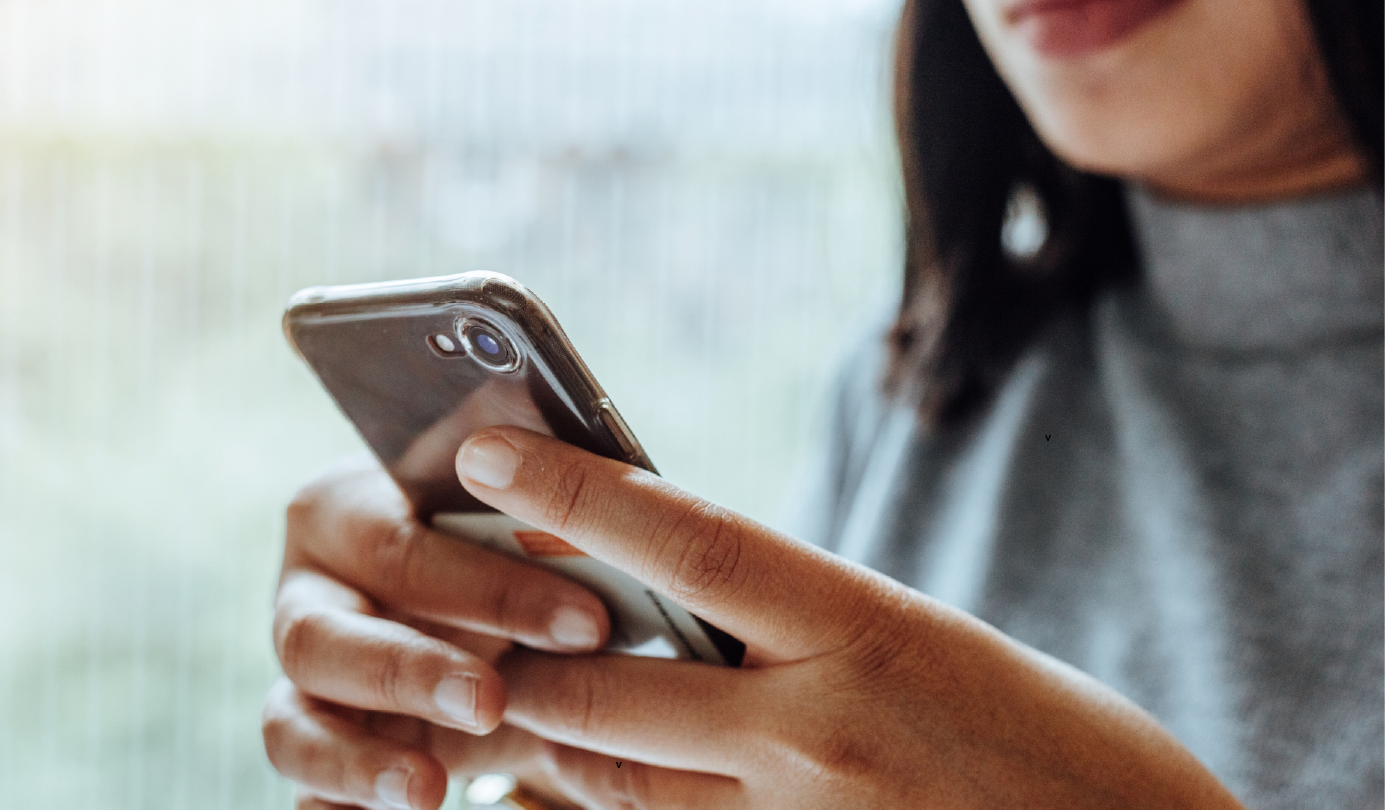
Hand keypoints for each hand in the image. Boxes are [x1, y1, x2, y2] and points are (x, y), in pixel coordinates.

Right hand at [262, 454, 610, 808]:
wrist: (485, 617)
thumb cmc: (510, 543)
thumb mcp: (522, 508)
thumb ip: (532, 475)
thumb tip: (565, 430)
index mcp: (349, 511)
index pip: (402, 545)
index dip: (488, 586)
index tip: (589, 619)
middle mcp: (308, 589)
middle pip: (326, 635)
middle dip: (412, 672)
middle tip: (492, 700)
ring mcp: (303, 677)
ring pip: (292, 720)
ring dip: (355, 758)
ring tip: (424, 792)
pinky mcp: (312, 745)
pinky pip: (303, 786)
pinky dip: (334, 808)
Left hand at [454, 427, 1246, 809]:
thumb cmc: (1044, 738)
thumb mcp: (924, 641)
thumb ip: (799, 622)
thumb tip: (675, 594)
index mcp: (867, 627)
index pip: (689, 540)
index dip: (576, 489)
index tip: (490, 450)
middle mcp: (819, 732)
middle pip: (609, 685)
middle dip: (520, 657)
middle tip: (464, 621)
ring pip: (613, 784)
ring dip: (547, 746)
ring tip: (510, 708)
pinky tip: (574, 789)